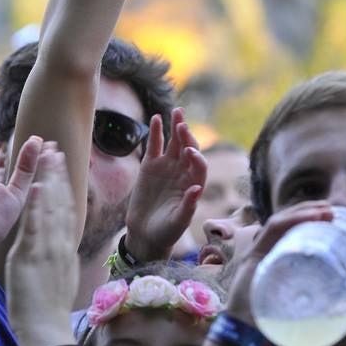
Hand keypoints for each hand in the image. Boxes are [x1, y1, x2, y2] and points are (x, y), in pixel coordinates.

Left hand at [5, 144, 77, 345]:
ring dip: (50, 179)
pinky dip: (38, 205)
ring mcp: (48, 250)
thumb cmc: (46, 311)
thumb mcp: (58, 279)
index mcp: (64, 251)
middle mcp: (59, 245)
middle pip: (62, 203)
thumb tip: (60, 249)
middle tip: (55, 149)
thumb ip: (58, 259)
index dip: (64, 187)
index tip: (61, 168)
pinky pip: (36, 226)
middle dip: (58, 175)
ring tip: (47, 155)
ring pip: (51, 208)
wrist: (45, 329)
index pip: (66, 212)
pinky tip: (38, 185)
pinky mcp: (33, 256)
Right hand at [124, 107, 206, 261]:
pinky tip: (157, 118)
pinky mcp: (150, 166)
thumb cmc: (166, 231)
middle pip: (188, 148)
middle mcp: (183, 172)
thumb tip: (197, 189)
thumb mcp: (178, 222)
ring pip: (174, 143)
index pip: (199, 165)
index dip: (196, 157)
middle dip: (187, 136)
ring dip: (176, 127)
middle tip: (183, 125)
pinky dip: (157, 132)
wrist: (145, 234)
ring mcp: (167, 167)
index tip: (189, 153)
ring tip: (177, 112)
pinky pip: (155, 145)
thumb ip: (188, 206)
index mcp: (194, 184)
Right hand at [221, 200, 336, 321]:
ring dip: (303, 211)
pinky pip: (272, 229)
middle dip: (309, 211)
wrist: (251, 338)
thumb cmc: (278, 327)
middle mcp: (267, 254)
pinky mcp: (252, 256)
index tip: (334, 218)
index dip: (311, 221)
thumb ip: (340, 305)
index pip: (292, 233)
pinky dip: (292, 219)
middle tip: (333, 209)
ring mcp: (258, 254)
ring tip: (325, 209)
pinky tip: (312, 216)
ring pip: (279, 222)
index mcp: (279, 262)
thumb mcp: (315, 312)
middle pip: (286, 223)